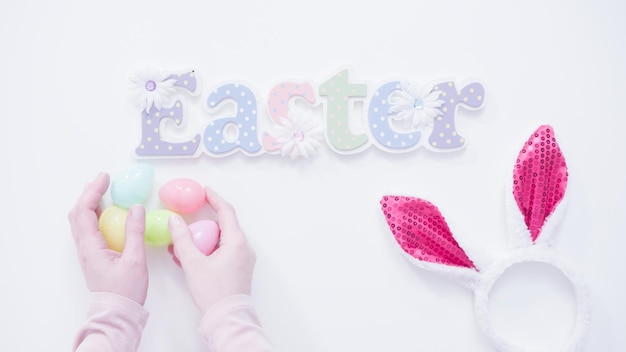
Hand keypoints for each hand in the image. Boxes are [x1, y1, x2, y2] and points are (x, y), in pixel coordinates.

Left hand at [68, 173, 148, 304]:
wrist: (117, 313)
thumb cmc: (126, 291)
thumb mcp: (134, 260)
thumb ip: (134, 232)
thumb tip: (136, 208)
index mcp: (91, 246)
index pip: (86, 211)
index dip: (94, 191)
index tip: (105, 178)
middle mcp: (85, 247)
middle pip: (78, 213)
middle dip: (89, 193)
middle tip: (102, 180)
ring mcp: (88, 252)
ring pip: (81, 221)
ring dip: (89, 203)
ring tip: (101, 191)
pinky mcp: (94, 256)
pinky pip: (89, 229)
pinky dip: (94, 215)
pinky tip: (106, 213)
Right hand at [168, 187, 255, 314]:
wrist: (227, 318)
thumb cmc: (214, 293)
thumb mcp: (193, 263)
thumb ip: (182, 239)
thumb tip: (175, 221)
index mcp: (237, 242)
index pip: (226, 211)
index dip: (214, 198)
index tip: (204, 190)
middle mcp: (244, 248)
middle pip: (224, 226)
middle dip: (204, 221)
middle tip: (189, 216)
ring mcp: (243, 259)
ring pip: (221, 240)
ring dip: (203, 238)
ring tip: (183, 241)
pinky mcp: (238, 269)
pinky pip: (222, 252)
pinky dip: (207, 250)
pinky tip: (189, 256)